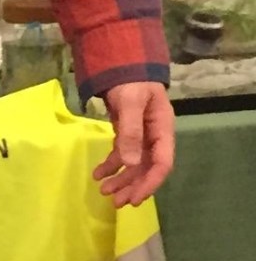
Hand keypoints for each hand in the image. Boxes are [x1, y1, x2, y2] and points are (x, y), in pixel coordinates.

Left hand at [93, 82, 174, 207]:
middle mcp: (154, 135)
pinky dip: (111, 164)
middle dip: (132, 185)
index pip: (162, 163)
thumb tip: (130, 163)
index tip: (134, 198)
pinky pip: (121, 152)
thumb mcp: (130, 102)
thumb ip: (131, 131)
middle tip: (115, 202)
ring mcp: (141, 133)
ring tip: (104, 191)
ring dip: (121, 178)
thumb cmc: (130, 78)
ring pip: (134, 163)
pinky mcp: (127, 130)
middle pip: (147, 168)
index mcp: (162, 129)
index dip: (149, 183)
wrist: (119, 58)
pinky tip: (98, 173)